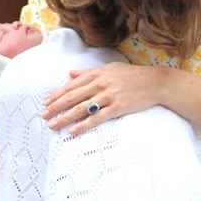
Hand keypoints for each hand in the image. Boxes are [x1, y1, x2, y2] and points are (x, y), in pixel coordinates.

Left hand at [41, 62, 158, 134]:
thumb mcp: (109, 69)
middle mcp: (100, 84)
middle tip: (44, 116)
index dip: (56, 95)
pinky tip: (73, 131)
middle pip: (72, 97)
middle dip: (56, 107)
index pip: (71, 85)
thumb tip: (70, 73)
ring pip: (81, 108)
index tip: (46, 103)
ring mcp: (108, 96)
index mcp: (96, 73)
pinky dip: (83, 125)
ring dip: (65, 118)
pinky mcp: (117, 107)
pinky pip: (97, 118)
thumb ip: (88, 72)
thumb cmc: (132, 75)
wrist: (155, 82)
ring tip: (53, 125)